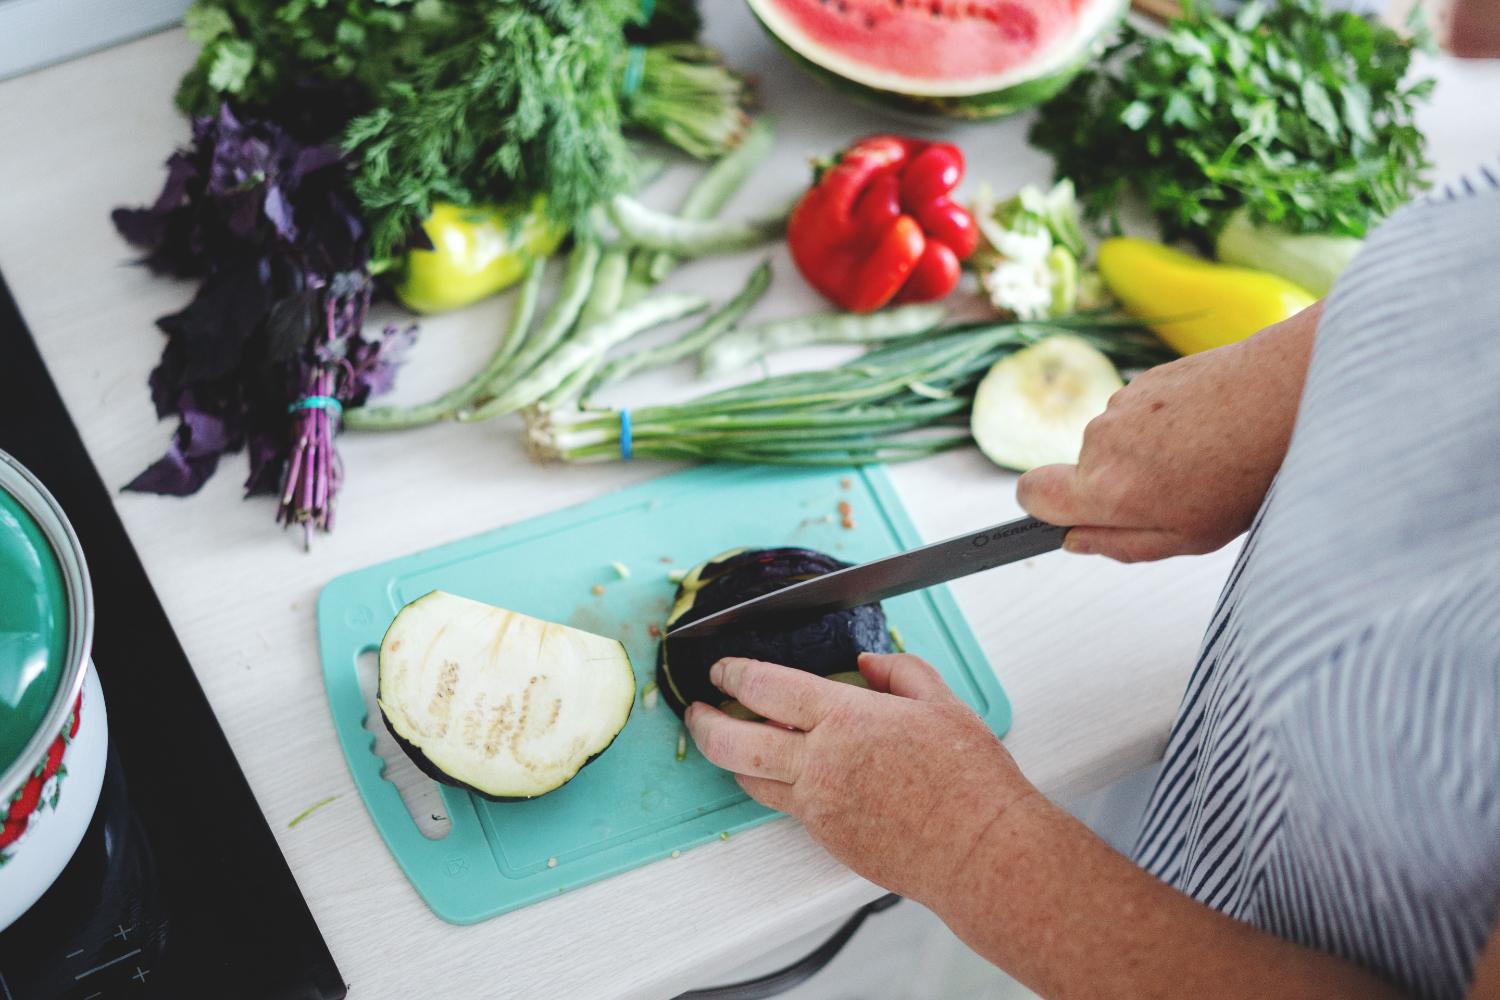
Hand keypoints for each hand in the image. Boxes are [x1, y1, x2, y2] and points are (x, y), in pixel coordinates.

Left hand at [685, 653, 1035, 903]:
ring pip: (750, 781)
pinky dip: (775, 788)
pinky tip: (786, 776)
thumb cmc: (969, 781)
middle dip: (703, 722)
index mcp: (844, 719)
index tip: (721, 670)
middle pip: (732, 741)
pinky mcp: (828, 838)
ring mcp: (819, 806)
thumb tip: (867, 665)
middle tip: (696, 710)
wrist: (980, 850)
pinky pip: (786, 808)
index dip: (733, 674)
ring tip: (730, 744)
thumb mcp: (941, 703)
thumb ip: (898, 673)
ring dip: (733, 759)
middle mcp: (820, 763)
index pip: (764, 687)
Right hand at [1017, 302, 1319, 561]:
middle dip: (1120, 483)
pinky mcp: (1147, 378)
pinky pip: (1143, 413)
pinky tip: (1212, 429)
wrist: (1287, 396)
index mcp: (1103, 489)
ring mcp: (1122, 404)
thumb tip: (1076, 540)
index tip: (1069, 514)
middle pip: (1086, 471)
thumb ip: (1120, 544)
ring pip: (1118, 442)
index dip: (1043, 507)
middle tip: (1180, 492)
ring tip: (1207, 458)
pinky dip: (1169, 424)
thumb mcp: (1189, 536)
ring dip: (1149, 453)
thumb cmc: (1247, 471)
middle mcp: (1100, 441)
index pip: (1031, 495)